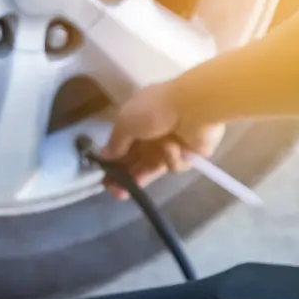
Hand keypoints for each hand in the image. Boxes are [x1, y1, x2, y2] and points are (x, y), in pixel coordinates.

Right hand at [101, 82, 224, 198]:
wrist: (194, 107)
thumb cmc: (154, 110)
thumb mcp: (125, 123)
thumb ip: (115, 143)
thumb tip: (104, 156)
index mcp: (135, 122)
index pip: (121, 146)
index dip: (112, 162)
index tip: (104, 177)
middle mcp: (151, 134)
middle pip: (134, 160)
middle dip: (124, 176)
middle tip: (115, 191)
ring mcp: (170, 145)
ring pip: (151, 167)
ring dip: (141, 176)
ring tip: (131, 188)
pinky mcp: (188, 155)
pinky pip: (173, 165)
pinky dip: (170, 158)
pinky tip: (172, 148)